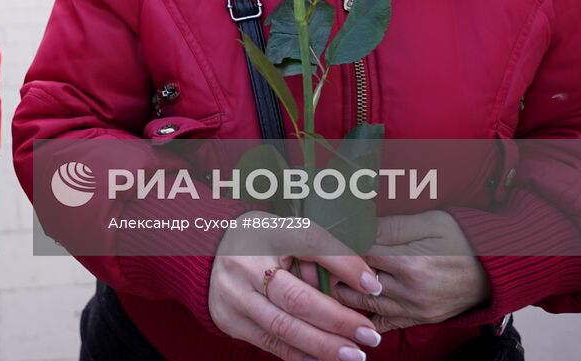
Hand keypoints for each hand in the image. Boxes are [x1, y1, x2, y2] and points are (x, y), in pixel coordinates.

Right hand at [209, 212, 384, 360]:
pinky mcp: (229, 320)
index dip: (344, 265)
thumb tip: (362, 284)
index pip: (310, 243)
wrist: (206, 253)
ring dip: (323, 346)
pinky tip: (324, 359)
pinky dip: (300, 354)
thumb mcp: (288, 234)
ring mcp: (233, 294)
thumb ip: (320, 255)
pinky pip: (270, 343)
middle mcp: (245, 263)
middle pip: (296, 298)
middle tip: (368, 335)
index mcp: (265, 232)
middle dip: (337, 320)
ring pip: (284, 327)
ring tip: (354, 355)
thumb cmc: (261, 241)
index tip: (374, 286)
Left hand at [332, 211, 490, 331]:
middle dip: (333, 271)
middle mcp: (410, 291)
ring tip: (322, 279)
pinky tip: (347, 308)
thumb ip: (391, 226)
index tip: (317, 238)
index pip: (359, 254)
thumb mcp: (430, 221)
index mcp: (410, 262)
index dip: (337, 245)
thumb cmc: (464, 237)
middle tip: (310, 260)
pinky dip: (364, 317)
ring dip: (341, 293)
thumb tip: (356, 225)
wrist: (498, 268)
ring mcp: (415, 309)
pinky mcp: (421, 319)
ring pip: (365, 305)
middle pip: (356, 282)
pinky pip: (384, 324)